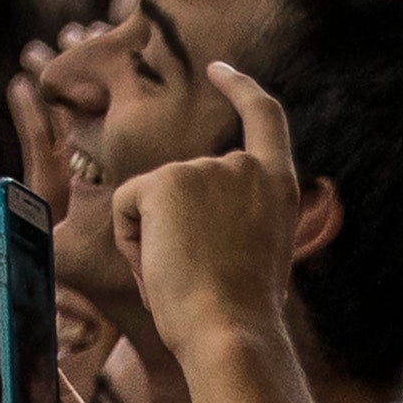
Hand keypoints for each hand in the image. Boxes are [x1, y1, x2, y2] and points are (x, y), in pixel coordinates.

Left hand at [112, 63, 306, 344]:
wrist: (230, 334)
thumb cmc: (239, 313)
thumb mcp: (255, 250)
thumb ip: (235, 213)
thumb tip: (193, 208)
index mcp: (277, 186)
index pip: (265, 117)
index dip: (240, 88)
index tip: (220, 69)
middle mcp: (243, 167)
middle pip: (180, 180)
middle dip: (172, 225)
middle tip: (200, 275)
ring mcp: (204, 169)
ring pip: (151, 199)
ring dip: (154, 239)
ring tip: (185, 276)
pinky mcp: (165, 181)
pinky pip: (126, 208)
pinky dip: (132, 242)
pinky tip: (161, 266)